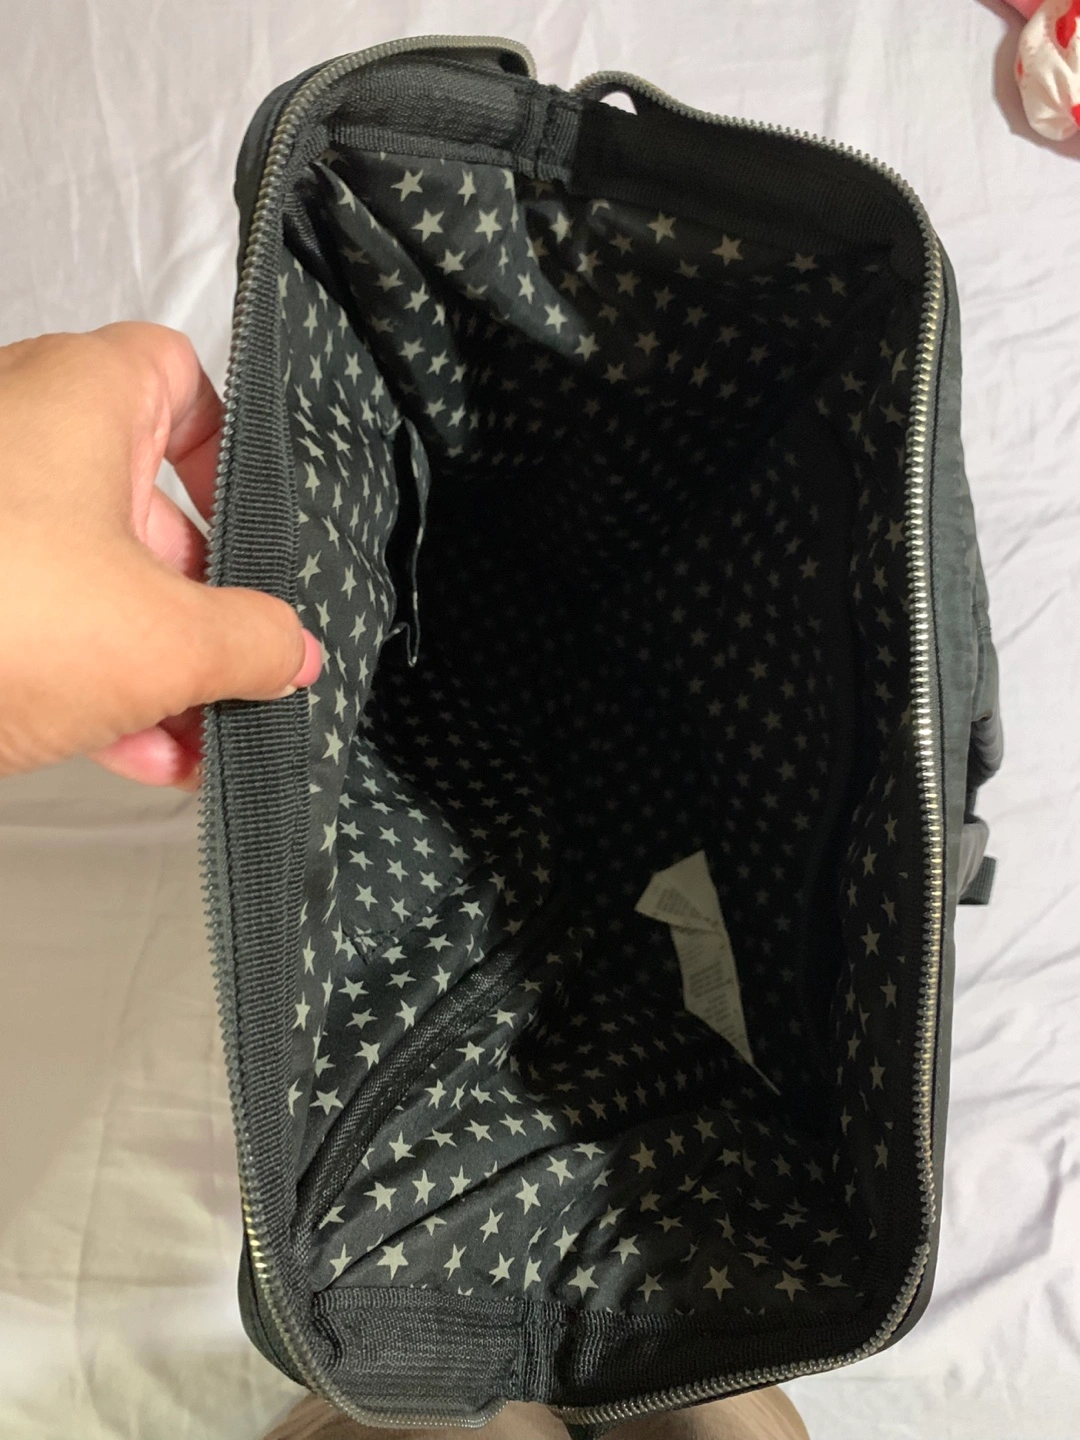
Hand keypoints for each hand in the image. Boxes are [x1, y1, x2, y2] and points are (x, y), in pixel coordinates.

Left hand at [0, 322, 319, 788]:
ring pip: (90, 576)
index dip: (232, 459)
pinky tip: (140, 757)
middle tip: (237, 670)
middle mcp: (19, 433)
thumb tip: (292, 652)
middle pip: (145, 508)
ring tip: (196, 740)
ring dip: (153, 662)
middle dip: (203, 606)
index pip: (183, 381)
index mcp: (83, 395)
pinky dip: (89, 678)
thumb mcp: (167, 641)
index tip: (255, 543)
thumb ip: (254, 642)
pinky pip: (37, 618)